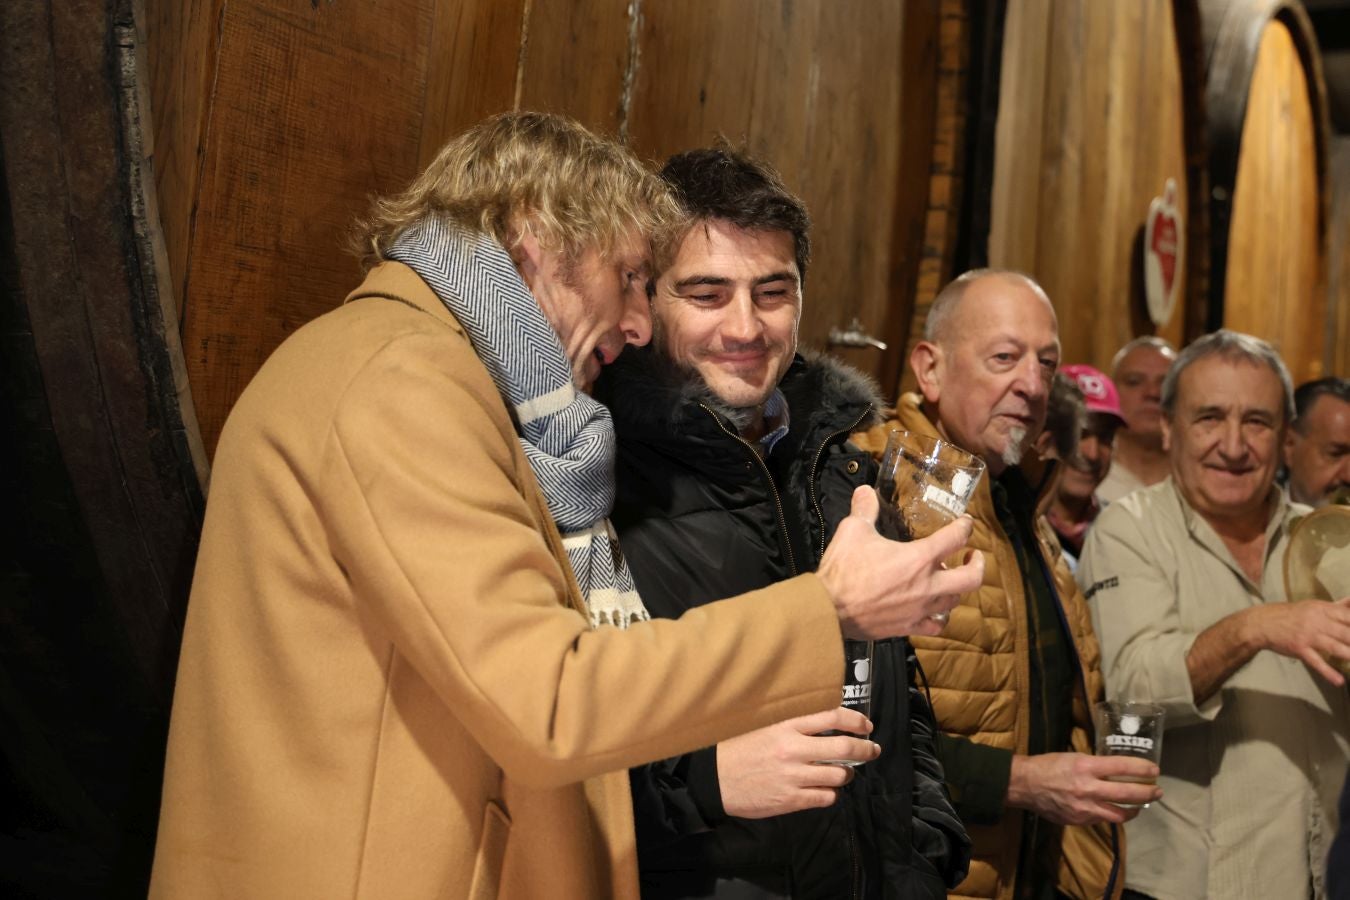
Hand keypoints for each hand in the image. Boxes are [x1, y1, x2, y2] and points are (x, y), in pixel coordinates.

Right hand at [717, 708, 879, 818]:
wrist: (714, 779)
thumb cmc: (737, 749)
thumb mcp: (763, 725)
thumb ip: (792, 723)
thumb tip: (824, 720)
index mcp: (786, 726)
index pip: (832, 717)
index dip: (856, 721)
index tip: (865, 725)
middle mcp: (793, 749)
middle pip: (844, 749)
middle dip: (865, 749)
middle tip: (872, 750)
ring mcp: (793, 777)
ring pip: (839, 776)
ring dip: (847, 774)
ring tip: (844, 772)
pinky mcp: (790, 800)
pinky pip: (825, 798)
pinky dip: (830, 794)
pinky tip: (825, 790)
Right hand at [817, 486, 982, 638]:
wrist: (829, 609)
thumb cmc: (844, 569)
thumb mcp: (853, 530)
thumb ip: (864, 509)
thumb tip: (865, 490)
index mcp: (919, 558)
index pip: (955, 538)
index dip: (965, 527)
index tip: (966, 523)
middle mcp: (927, 585)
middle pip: (971, 578)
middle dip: (977, 564)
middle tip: (973, 556)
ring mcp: (921, 609)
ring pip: (955, 601)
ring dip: (957, 589)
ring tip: (950, 580)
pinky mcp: (909, 627)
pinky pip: (936, 626)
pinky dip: (940, 618)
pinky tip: (935, 612)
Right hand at [1006, 752, 1160, 824]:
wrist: (1024, 784)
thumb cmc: (1048, 765)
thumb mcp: (1074, 757)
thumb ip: (1095, 765)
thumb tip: (1115, 771)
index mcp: (1086, 767)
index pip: (1122, 767)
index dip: (1142, 769)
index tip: (1155, 770)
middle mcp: (1088, 788)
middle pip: (1128, 793)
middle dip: (1147, 792)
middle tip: (1157, 791)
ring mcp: (1084, 808)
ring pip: (1120, 814)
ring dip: (1134, 810)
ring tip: (1140, 806)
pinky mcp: (1079, 820)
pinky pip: (1102, 819)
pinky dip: (1111, 814)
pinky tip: (1114, 810)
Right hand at [1246, 598, 1349, 685]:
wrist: (1262, 623)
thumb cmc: (1292, 614)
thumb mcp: (1314, 606)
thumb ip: (1337, 606)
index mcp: (1323, 609)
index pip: (1349, 616)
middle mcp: (1317, 621)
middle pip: (1346, 632)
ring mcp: (1308, 636)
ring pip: (1335, 647)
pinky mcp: (1299, 649)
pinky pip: (1316, 662)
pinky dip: (1328, 672)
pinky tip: (1339, 681)